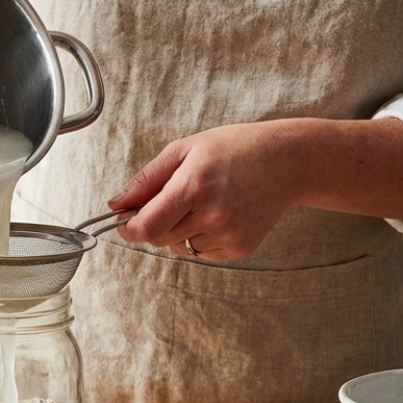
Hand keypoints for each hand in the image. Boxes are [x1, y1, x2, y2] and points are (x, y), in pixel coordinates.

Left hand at [107, 122, 301, 261]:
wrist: (286, 162)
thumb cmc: (234, 149)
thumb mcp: (184, 149)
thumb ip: (146, 179)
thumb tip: (116, 204)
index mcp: (194, 186)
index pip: (147, 226)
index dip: (129, 228)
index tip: (126, 220)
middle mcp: (212, 215)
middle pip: (159, 239)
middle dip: (153, 224)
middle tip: (167, 202)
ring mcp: (228, 235)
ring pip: (179, 248)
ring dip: (178, 231)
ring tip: (200, 203)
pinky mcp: (240, 248)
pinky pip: (201, 253)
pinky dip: (199, 238)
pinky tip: (216, 214)